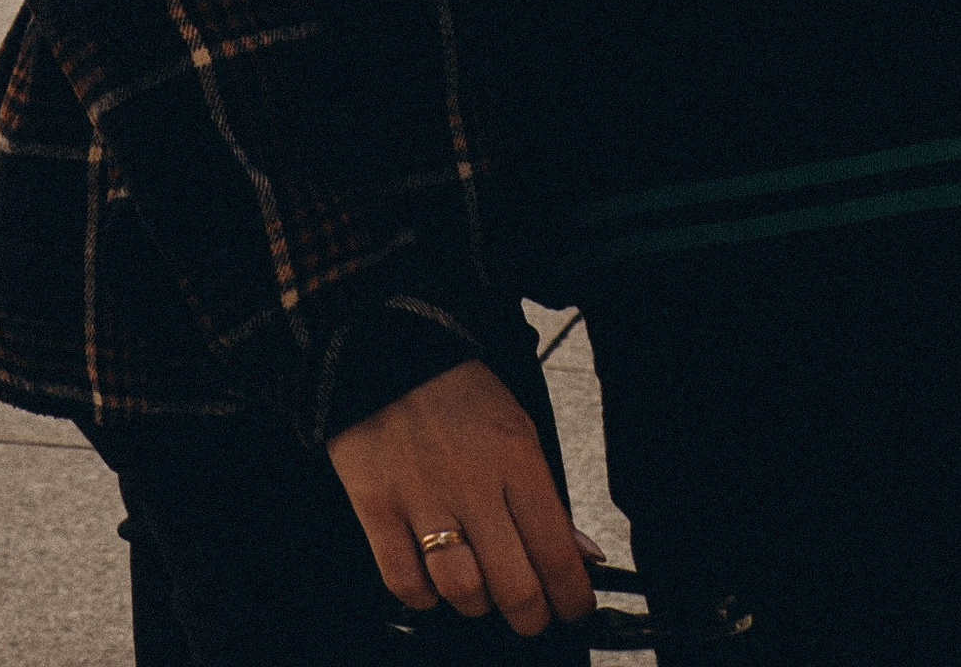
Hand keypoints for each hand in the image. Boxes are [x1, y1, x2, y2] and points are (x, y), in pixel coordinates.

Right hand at [328, 360, 599, 635]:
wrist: (384, 345)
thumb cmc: (458, 394)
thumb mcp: (517, 430)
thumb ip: (548, 498)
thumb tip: (584, 557)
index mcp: (515, 458)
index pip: (557, 555)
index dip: (572, 599)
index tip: (572, 607)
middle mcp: (471, 481)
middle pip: (514, 587)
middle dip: (530, 616)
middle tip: (529, 613)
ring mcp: (420, 495)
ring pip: (462, 590)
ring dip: (477, 604)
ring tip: (479, 590)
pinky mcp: (375, 503)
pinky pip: (403, 581)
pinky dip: (423, 595)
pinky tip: (431, 581)